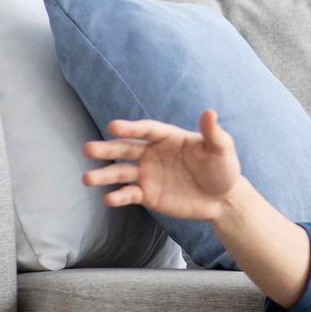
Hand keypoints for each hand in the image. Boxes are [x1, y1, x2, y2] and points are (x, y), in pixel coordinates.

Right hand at [82, 110, 241, 220]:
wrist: (223, 198)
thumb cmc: (222, 168)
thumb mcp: (222, 149)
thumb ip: (213, 133)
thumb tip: (210, 112)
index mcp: (168, 138)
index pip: (146, 130)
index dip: (130, 128)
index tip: (113, 126)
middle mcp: (153, 154)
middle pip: (126, 149)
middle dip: (107, 148)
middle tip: (88, 149)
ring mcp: (148, 174)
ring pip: (121, 172)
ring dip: (104, 175)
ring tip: (88, 178)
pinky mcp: (147, 195)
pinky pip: (129, 194)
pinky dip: (119, 197)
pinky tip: (109, 199)